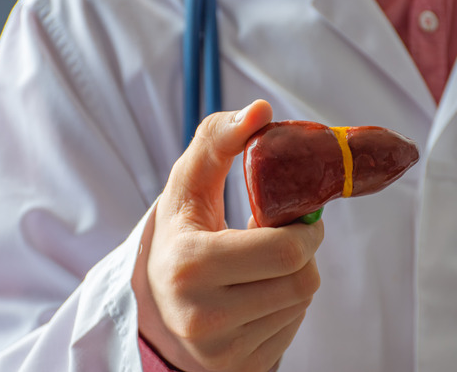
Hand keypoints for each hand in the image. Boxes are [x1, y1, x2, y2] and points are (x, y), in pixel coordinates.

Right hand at [132, 100, 323, 371]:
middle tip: (282, 238)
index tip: (293, 217)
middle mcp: (202, 318)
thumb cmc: (179, 234)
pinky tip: (257, 293)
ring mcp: (221, 352)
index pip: (286, 251)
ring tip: (260, 266)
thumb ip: (219, 139)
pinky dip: (284, 306)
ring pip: (300, 305)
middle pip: (302, 281)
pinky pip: (290, 329)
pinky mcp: (239, 369)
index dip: (304, 230)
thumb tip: (262, 110)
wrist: (152, 305)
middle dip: (302, 253)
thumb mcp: (187, 183)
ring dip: (293, 278)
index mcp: (189, 266)